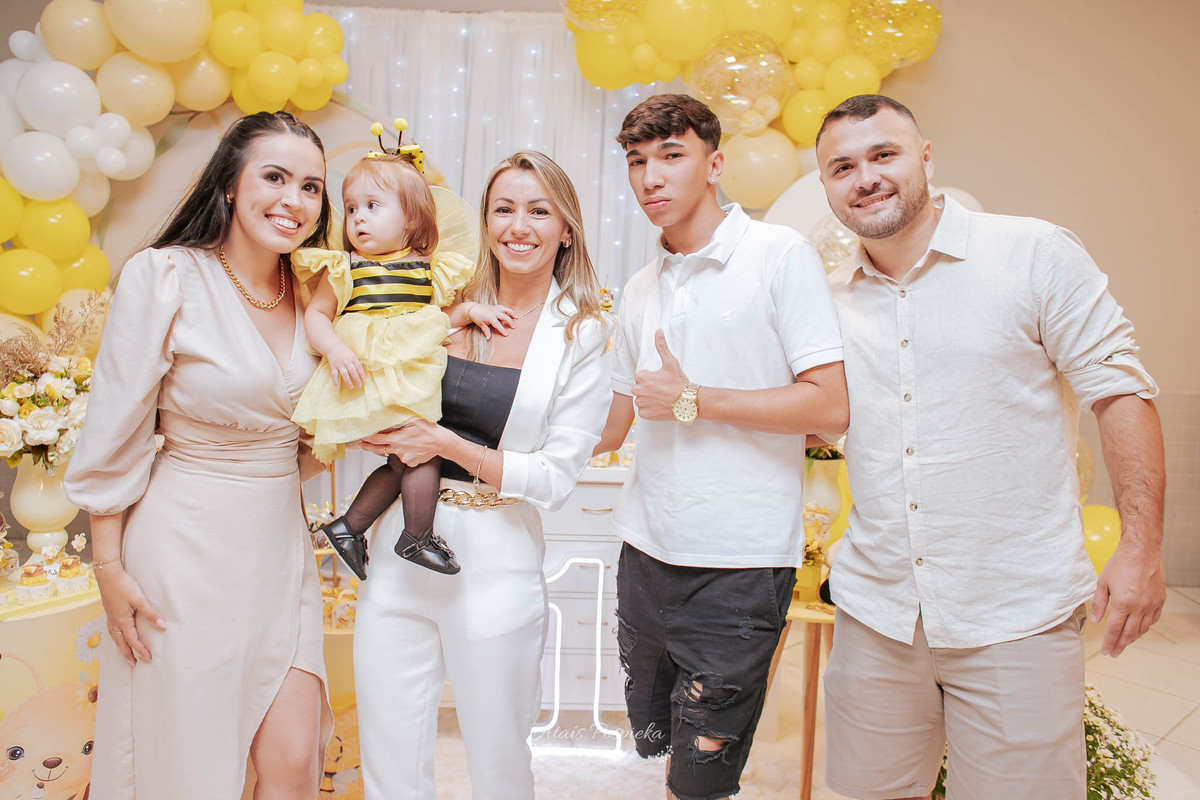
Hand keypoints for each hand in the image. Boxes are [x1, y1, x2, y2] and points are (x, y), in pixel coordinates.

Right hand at [95, 565, 166, 665]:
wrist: (107, 574)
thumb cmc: (123, 586)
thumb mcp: (140, 599)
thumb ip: (151, 613)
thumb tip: (162, 626)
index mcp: (122, 621)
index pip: (133, 641)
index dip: (141, 650)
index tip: (149, 658)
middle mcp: (114, 622)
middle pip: (121, 643)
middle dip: (128, 653)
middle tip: (133, 663)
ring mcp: (110, 616)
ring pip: (115, 637)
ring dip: (121, 646)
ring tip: (125, 653)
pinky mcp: (109, 611)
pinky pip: (112, 630)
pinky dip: (115, 637)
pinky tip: (118, 634)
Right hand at [326, 343, 365, 389]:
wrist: (333, 346)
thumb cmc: (345, 352)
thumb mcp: (352, 354)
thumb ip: (356, 362)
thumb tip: (362, 372)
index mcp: (353, 358)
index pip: (359, 367)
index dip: (362, 374)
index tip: (364, 380)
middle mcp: (346, 361)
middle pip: (352, 371)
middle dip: (356, 379)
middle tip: (359, 385)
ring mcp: (339, 364)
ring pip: (344, 374)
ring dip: (348, 381)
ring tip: (351, 387)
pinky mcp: (333, 366)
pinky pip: (334, 375)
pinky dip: (335, 381)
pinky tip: (337, 387)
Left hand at [361, 419, 446, 466]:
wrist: (442, 442)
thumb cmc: (428, 429)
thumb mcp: (411, 420)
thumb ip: (396, 422)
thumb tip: (384, 422)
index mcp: (397, 439)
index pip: (376, 439)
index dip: (367, 439)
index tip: (360, 438)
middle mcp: (398, 450)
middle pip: (378, 450)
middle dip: (369, 446)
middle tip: (361, 444)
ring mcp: (404, 458)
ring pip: (393, 452)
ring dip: (392, 447)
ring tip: (401, 440)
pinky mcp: (410, 463)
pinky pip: (403, 457)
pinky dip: (404, 452)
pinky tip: (412, 446)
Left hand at [468, 303, 515, 339]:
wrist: (473, 309)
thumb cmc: (477, 317)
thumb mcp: (481, 325)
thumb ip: (486, 331)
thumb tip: (488, 338)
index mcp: (490, 318)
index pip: (498, 325)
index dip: (502, 330)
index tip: (506, 334)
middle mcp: (494, 312)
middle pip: (504, 317)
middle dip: (510, 322)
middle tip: (513, 327)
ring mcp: (495, 308)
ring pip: (505, 310)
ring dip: (511, 313)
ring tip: (516, 317)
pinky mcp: (495, 306)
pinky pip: (503, 307)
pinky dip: (507, 310)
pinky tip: (511, 313)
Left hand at [632, 330, 688, 420]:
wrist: (687, 402)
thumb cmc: (679, 382)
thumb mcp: (671, 362)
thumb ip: (662, 347)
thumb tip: (658, 332)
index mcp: (641, 377)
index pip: (641, 376)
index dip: (652, 378)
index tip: (661, 380)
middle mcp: (638, 391)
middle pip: (639, 388)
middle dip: (648, 388)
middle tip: (662, 389)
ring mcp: (641, 403)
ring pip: (641, 399)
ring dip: (649, 398)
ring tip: (662, 397)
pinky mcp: (645, 414)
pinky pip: (643, 410)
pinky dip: (650, 409)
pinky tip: (660, 405)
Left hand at [1091, 538, 1164, 656]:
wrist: (1141, 551)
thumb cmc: (1120, 564)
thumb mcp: (1102, 583)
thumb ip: (1100, 603)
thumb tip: (1097, 621)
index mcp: (1123, 603)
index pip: (1114, 629)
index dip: (1109, 642)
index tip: (1106, 651)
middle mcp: (1139, 607)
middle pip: (1129, 633)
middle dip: (1121, 645)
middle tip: (1114, 653)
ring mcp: (1152, 604)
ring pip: (1143, 628)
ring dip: (1133, 638)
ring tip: (1124, 643)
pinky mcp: (1160, 600)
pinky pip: (1153, 619)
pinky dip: (1145, 627)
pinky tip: (1139, 629)